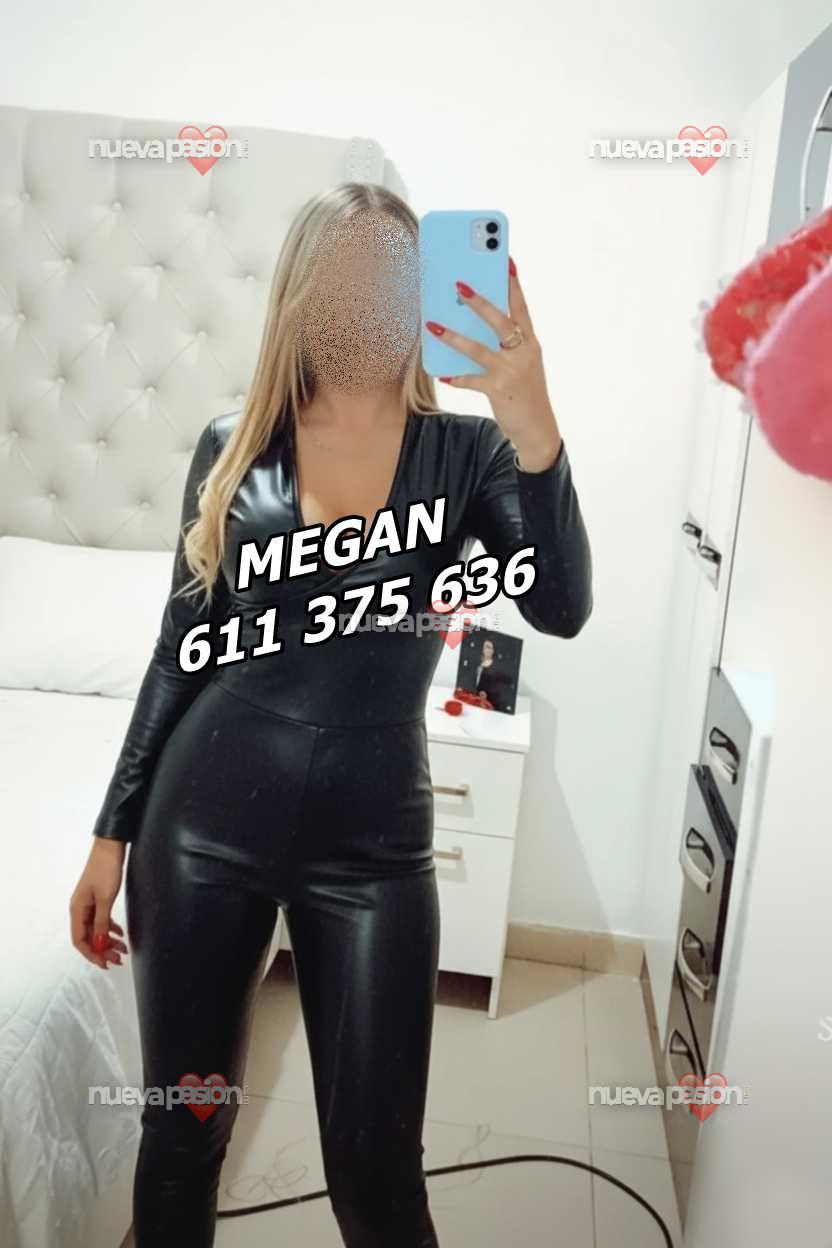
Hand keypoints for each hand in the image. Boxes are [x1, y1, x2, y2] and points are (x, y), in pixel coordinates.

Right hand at [69, 839, 128, 969]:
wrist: (110, 846)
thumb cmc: (105, 869)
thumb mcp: (105, 899)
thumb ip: (101, 923)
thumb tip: (99, 944)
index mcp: (77, 909)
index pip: (80, 940)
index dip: (91, 954)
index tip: (105, 963)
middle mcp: (80, 909)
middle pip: (88, 937)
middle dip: (102, 950)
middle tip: (118, 959)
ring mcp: (89, 904)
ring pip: (96, 929)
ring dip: (108, 941)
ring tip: (123, 950)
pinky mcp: (98, 898)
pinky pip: (102, 919)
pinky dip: (110, 928)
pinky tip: (120, 934)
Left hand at [425, 257, 562, 471]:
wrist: (537, 427)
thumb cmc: (525, 391)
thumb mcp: (523, 364)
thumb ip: (505, 346)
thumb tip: (472, 326)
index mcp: (530, 343)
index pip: (522, 307)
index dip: (514, 284)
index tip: (506, 261)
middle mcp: (523, 353)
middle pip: (499, 320)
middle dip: (479, 301)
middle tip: (459, 284)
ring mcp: (511, 371)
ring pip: (478, 349)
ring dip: (453, 336)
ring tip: (433, 325)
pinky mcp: (499, 390)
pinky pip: (471, 380)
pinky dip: (456, 376)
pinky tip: (442, 373)